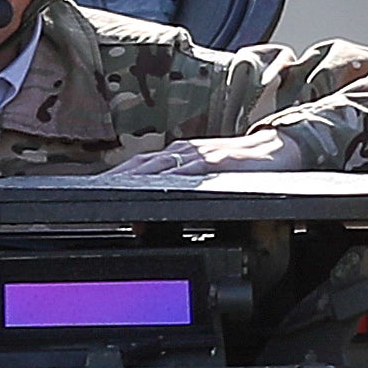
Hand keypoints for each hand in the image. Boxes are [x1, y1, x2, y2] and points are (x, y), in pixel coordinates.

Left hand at [105, 129, 305, 175]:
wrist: (277, 149)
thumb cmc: (238, 165)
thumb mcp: (205, 177)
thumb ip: (179, 189)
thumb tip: (147, 218)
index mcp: (177, 154)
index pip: (138, 165)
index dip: (114, 176)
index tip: (90, 189)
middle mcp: (182, 152)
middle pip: (140, 164)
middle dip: (115, 178)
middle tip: (90, 192)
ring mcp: (197, 155)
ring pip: (157, 165)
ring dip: (132, 176)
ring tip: (110, 189)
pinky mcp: (215, 162)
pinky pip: (186, 169)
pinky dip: (168, 177)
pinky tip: (154, 184)